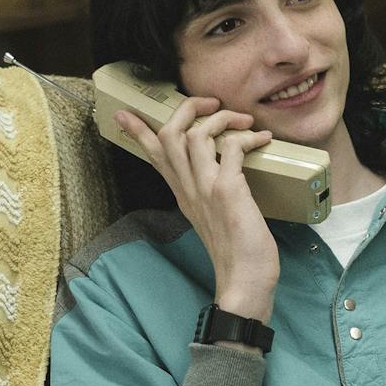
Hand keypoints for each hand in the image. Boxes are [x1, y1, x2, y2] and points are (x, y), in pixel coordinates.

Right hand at [113, 98, 280, 319]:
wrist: (243, 282)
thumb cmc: (235, 253)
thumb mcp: (212, 217)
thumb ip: (207, 194)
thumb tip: (223, 174)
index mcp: (182, 194)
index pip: (153, 156)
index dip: (138, 131)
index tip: (124, 113)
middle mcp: (188, 188)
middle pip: (169, 134)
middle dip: (187, 108)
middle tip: (210, 103)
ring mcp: (204, 188)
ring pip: (194, 134)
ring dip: (220, 118)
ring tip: (243, 121)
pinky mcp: (226, 191)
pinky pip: (230, 147)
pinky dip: (246, 137)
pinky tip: (262, 139)